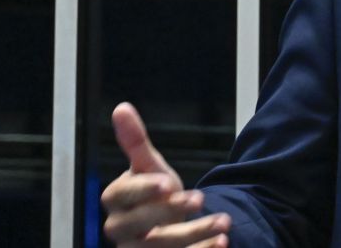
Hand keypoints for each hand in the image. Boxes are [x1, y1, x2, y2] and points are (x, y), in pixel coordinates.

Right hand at [101, 102, 230, 246]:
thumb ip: (135, 142)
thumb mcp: (149, 166)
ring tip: (224, 222)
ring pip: (160, 247)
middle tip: (200, 198)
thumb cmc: (155, 193)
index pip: (122, 196)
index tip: (166, 183)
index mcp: (115, 201)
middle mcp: (120, 229)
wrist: (166, 222)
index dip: (142, 190)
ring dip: (195, 234)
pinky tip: (222, 242)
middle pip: (138, 225)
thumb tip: (121, 107)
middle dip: (170, 212)